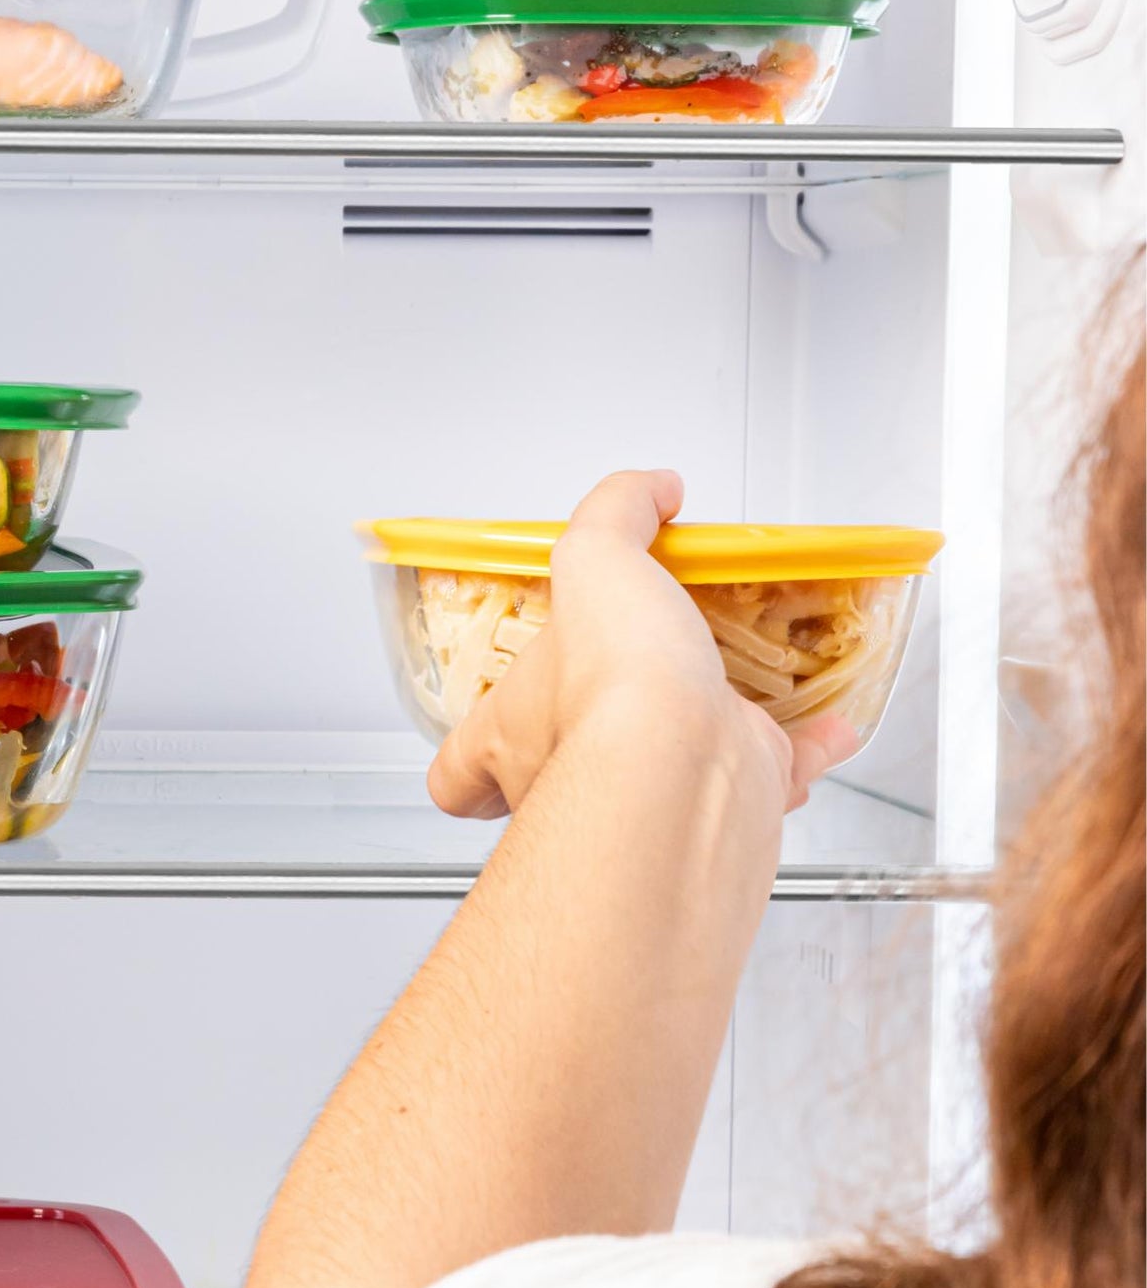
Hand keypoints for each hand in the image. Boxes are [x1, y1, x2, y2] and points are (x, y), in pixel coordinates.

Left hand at [425, 469, 857, 822]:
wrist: (684, 771)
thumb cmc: (611, 683)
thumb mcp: (591, 555)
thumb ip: (615, 512)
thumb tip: (651, 488)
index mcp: (518, 734)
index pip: (463, 772)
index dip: (472, 769)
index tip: (492, 749)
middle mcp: (580, 776)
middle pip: (582, 763)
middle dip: (620, 724)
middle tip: (649, 677)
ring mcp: (655, 796)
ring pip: (681, 773)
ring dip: (714, 731)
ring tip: (747, 691)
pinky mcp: (730, 799)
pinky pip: (769, 774)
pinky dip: (803, 746)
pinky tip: (825, 722)